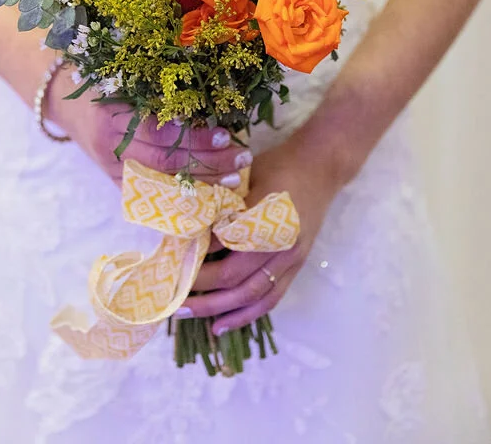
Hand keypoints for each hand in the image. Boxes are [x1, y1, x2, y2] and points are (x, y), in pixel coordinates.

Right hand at [47, 68, 252, 188]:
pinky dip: (183, 196)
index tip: (225, 134)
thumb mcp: (123, 78)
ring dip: (203, 183)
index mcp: (113, 116)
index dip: (194, 138)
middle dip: (208, 163)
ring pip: (163, 184)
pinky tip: (210, 195)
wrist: (62, 103)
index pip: (160, 133)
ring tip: (234, 178)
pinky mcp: (116, 183)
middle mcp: (111, 148)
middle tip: (242, 157)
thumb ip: (156, 91)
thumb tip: (211, 96)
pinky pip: (154, 196)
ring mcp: (112, 170)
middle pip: (166, 162)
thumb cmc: (99, 82)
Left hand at [179, 127, 346, 334]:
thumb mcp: (245, 175)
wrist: (320, 166)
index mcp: (265, 219)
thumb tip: (188, 227)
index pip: (223, 248)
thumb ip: (222, 202)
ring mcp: (291, 260)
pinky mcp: (296, 267)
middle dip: (200, 290)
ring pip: (252, 296)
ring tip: (188, 314)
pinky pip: (270, 299)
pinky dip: (246, 315)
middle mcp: (280, 245)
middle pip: (235, 278)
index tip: (169, 262)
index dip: (197, 256)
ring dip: (219, 309)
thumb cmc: (279, 165)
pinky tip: (222, 324)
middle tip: (171, 296)